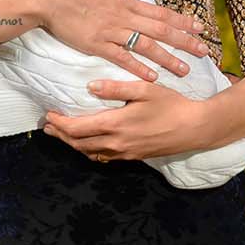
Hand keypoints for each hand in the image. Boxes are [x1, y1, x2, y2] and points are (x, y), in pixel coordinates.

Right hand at [42, 0, 209, 80]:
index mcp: (126, 1)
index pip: (160, 12)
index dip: (182, 21)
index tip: (200, 28)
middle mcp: (124, 17)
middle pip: (161, 30)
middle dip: (184, 41)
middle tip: (203, 51)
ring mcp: (112, 32)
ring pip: (146, 46)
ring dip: (167, 58)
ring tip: (185, 70)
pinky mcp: (97, 45)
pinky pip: (122, 58)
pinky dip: (139, 67)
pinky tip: (153, 77)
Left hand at [43, 80, 209, 160]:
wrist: (196, 128)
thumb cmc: (171, 105)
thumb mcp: (144, 89)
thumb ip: (115, 88)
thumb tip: (90, 87)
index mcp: (116, 125)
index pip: (77, 129)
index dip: (59, 124)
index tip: (49, 115)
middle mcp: (117, 143)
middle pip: (79, 144)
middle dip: (60, 135)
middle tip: (48, 126)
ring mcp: (125, 153)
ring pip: (90, 153)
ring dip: (73, 144)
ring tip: (62, 134)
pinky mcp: (134, 156)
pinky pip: (105, 157)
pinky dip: (90, 151)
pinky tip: (88, 143)